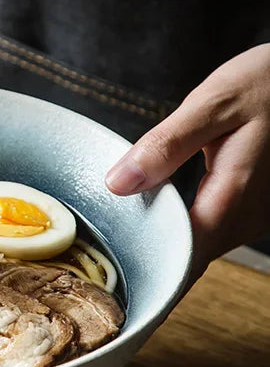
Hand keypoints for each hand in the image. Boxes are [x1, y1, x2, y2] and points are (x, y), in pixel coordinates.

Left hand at [105, 44, 269, 278]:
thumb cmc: (265, 84)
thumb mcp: (212, 104)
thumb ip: (166, 145)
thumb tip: (119, 183)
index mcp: (235, 194)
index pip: (187, 256)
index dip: (154, 273)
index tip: (124, 282)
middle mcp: (250, 214)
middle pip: (194, 257)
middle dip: (156, 259)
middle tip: (112, 256)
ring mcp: (255, 213)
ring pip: (205, 245)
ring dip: (170, 244)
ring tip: (129, 238)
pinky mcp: (253, 205)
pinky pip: (214, 228)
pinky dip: (186, 227)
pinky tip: (162, 216)